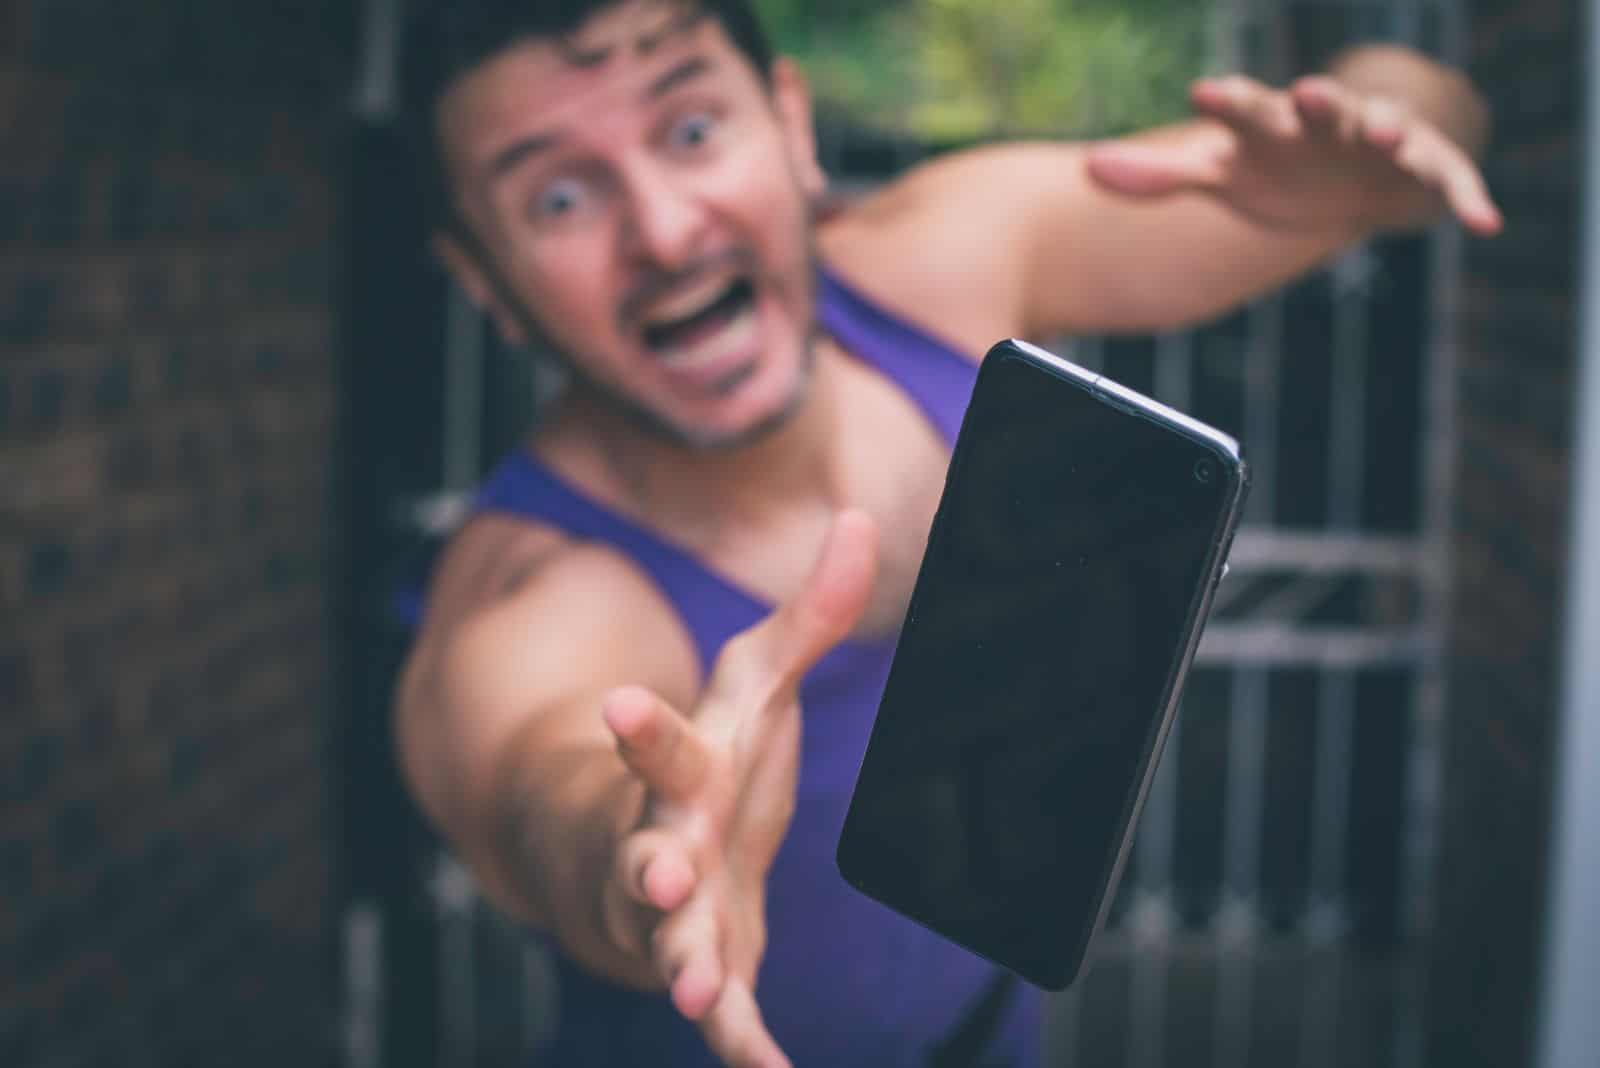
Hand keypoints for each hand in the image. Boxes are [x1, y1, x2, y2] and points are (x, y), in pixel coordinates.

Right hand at [597, 511, 878, 1067]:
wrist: (644, 851)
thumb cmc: (704, 758)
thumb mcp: (756, 683)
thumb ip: (810, 616)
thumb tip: (863, 520)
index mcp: (682, 771)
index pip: (659, 745)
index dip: (640, 729)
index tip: (617, 705)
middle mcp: (664, 845)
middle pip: (648, 856)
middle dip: (650, 868)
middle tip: (659, 876)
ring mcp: (678, 916)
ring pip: (673, 944)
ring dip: (685, 966)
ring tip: (699, 993)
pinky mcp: (710, 966)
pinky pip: (725, 1014)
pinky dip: (743, 1045)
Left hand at [1085, 74, 1501, 236]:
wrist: (1344, 173)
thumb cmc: (1274, 167)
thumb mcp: (1221, 173)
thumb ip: (1161, 174)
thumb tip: (1088, 167)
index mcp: (1272, 123)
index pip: (1244, 108)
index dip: (1227, 103)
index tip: (1204, 93)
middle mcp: (1326, 122)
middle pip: (1320, 107)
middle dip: (1316, 101)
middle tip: (1305, 92)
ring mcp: (1378, 141)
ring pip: (1386, 127)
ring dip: (1386, 127)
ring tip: (1383, 132)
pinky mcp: (1422, 171)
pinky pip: (1449, 183)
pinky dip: (1467, 199)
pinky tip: (1486, 224)